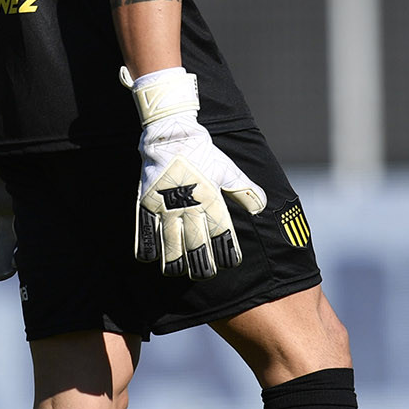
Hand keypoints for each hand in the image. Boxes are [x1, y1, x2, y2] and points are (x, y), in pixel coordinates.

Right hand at [137, 114, 265, 278]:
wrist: (172, 134)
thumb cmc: (203, 152)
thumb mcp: (228, 169)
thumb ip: (244, 190)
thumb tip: (262, 208)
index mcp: (211, 199)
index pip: (221, 233)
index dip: (227, 252)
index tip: (230, 264)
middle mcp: (189, 205)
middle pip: (196, 245)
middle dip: (201, 264)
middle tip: (204, 274)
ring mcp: (166, 205)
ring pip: (170, 243)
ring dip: (174, 262)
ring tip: (177, 271)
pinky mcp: (147, 202)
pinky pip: (145, 230)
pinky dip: (147, 247)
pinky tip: (151, 258)